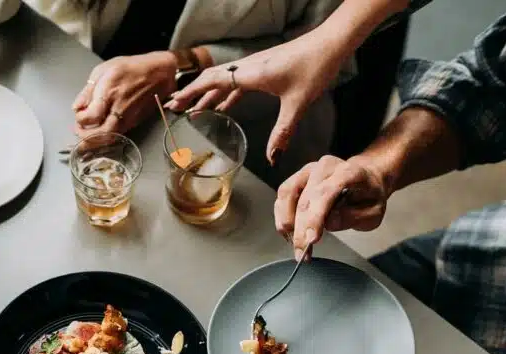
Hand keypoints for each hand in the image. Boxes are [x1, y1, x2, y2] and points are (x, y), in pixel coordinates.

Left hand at [71, 52, 179, 136]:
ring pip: (110, 138)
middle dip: (86, 138)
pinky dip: (106, 137)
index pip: (90, 117)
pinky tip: (99, 133)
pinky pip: (118, 134)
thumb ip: (88, 90)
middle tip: (78, 133)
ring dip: (96, 141)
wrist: (159, 73)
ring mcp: (128, 117)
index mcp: (109, 92)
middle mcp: (119, 108)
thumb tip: (77, 107)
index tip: (78, 115)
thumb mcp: (104, 70)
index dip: (80, 120)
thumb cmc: (131, 67)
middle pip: (101, 134)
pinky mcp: (134, 122)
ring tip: (86, 137)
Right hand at [167, 32, 344, 164]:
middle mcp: (249, 67)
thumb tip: (272, 158)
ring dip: (208, 93)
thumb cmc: (314, 67)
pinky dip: (226, 93)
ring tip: (195, 109)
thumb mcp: (297, 103)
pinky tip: (225, 105)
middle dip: (192, 93)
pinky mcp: (264, 67)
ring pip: (223, 80)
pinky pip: (237, 81)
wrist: (330, 44)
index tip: (175, 103)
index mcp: (251, 74)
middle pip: (211, 79)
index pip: (212, 82)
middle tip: (175, 107)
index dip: (192, 93)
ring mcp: (256, 66)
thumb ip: (283, 132)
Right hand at [274, 155, 388, 260]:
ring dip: (287, 223)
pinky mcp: (297, 178)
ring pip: (287, 194)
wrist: (365, 179)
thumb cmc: (369, 196)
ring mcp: (308, 171)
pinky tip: (290, 233)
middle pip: (305, 198)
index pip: (327, 192)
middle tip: (302, 253)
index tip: (311, 240)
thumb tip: (328, 223)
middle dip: (300, 230)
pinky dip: (282, 217)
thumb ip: (353, 217)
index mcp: (349, 171)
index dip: (316, 217)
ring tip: (295, 244)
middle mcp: (325, 167)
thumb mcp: (374, 212)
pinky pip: (282, 196)